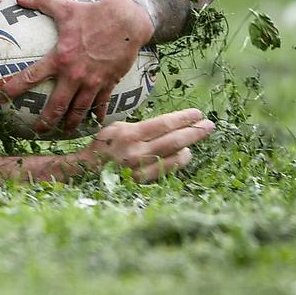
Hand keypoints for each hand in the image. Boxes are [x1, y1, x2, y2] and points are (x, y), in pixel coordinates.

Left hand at [0, 0, 153, 134]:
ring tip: (63, 132)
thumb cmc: (93, 13)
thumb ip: (41, 2)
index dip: (14, 86)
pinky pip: (102, 104)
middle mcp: (75, 74)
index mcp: (60, 58)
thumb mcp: (64, 7)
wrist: (129, 20)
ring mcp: (93, 81)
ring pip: (79, 110)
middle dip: (45, 120)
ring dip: (70, 123)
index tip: (1, 94)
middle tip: (37, 131)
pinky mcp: (109, 83)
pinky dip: (97, 115)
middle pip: (56, 105)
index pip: (31, 76)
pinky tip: (95, 124)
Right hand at [82, 107, 215, 181]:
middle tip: (209, 125)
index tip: (198, 113)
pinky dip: (179, 161)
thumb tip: (167, 125)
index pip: (164, 124)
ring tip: (196, 139)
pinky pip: (168, 170)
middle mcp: (136, 151)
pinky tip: (184, 154)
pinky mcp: (142, 181)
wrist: (85, 171)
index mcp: (129, 134)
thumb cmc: (102, 146)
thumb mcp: (116, 128)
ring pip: (175, 157)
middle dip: (195, 131)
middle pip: (174, 140)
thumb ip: (140, 127)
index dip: (184, 118)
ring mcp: (141, 168)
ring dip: (189, 146)